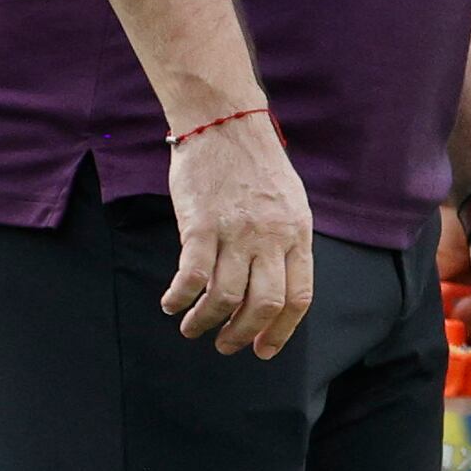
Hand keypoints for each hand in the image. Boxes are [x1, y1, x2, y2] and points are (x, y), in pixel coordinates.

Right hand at [161, 110, 315, 356]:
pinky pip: (192, 275)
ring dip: (206, 322)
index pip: (298, 297)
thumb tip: (274, 285)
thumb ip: (286, 242)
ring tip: (193, 328)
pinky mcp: (200, 223)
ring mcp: (236, 231)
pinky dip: (180, 298)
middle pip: (263, 304)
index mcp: (297, 233)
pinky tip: (172, 304)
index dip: (281, 332)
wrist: (224, 121)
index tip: (263, 350)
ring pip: (225, 297)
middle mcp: (270, 237)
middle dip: (243, 334)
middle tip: (225, 345)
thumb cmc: (254, 163)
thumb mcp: (289, 202)